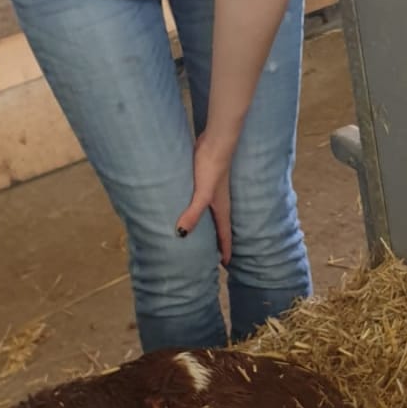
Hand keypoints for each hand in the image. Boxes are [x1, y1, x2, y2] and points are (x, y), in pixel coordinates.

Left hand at [176, 131, 233, 264]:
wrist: (215, 142)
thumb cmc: (211, 168)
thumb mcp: (202, 194)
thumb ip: (193, 213)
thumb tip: (182, 234)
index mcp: (222, 208)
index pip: (225, 234)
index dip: (225, 250)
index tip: (225, 265)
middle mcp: (220, 202)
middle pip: (220, 227)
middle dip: (219, 242)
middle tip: (214, 258)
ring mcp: (213, 191)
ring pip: (213, 215)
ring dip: (211, 227)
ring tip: (204, 238)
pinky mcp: (205, 181)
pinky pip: (203, 203)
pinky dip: (200, 212)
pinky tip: (191, 210)